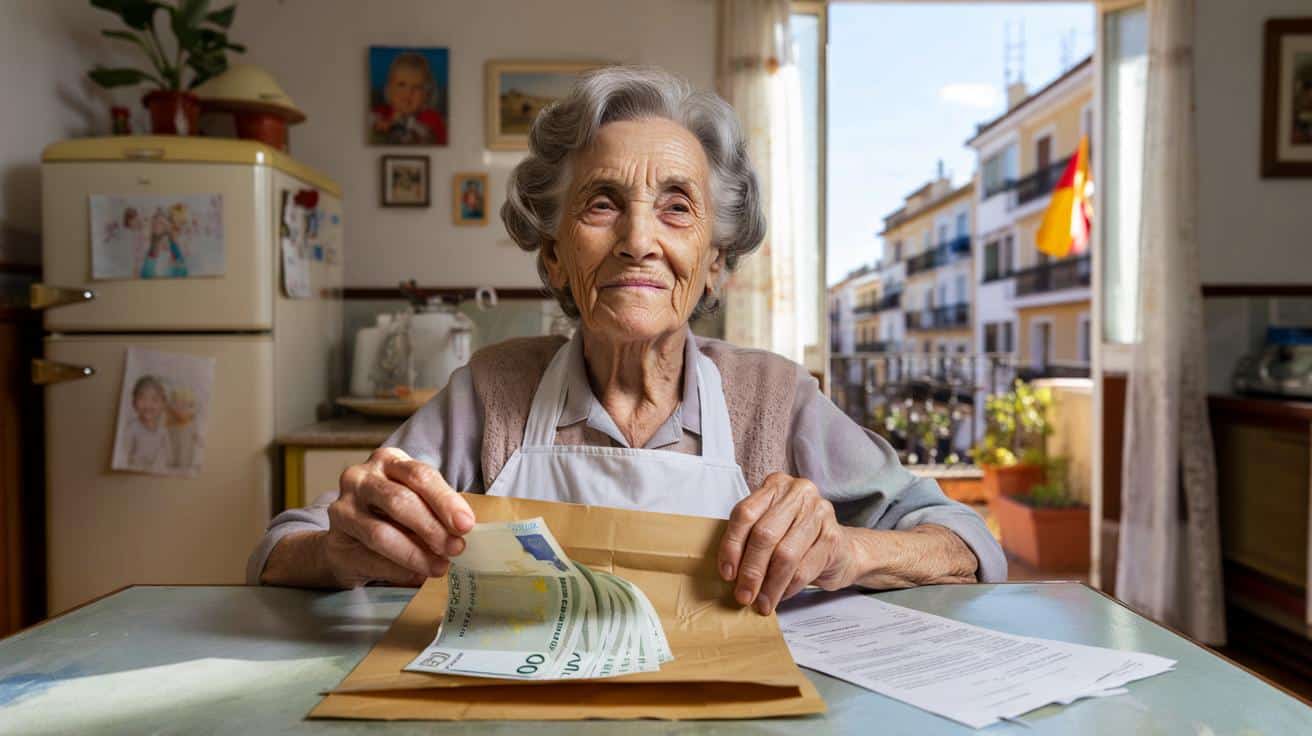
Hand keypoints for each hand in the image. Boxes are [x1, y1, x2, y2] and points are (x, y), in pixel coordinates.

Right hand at [323, 447, 474, 587]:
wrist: (349, 540)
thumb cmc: (392, 515)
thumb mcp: (416, 501)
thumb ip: (436, 509)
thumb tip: (463, 529)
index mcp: (388, 460)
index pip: (420, 475)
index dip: (445, 500)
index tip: (466, 524)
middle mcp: (361, 477)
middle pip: (399, 501)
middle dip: (432, 527)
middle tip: (456, 548)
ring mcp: (343, 508)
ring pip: (381, 533)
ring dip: (416, 554)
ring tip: (440, 566)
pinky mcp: (334, 540)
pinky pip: (370, 559)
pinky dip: (398, 570)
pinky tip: (417, 575)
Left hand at [718, 473, 854, 614]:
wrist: (843, 549)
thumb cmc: (798, 538)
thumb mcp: (772, 526)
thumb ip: (750, 538)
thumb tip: (728, 572)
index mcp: (776, 485)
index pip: (745, 513)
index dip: (731, 546)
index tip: (727, 574)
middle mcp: (798, 493)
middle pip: (764, 534)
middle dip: (751, 571)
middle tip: (743, 595)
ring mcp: (819, 512)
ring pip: (785, 555)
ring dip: (770, 586)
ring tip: (762, 603)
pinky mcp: (833, 537)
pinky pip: (803, 569)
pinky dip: (788, 588)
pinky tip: (781, 596)